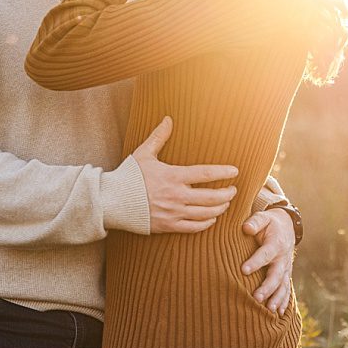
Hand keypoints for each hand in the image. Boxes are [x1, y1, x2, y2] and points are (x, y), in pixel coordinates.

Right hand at [133, 116, 238, 233]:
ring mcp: (173, 212)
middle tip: (234, 190)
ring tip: (225, 203)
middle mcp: (176, 196)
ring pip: (206, 214)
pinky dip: (206, 223)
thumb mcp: (144, 153)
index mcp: (173, 176)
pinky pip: (194, 228)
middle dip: (227, 194)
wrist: (112, 201)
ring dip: (220, 209)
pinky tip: (211, 219)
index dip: (223, 172)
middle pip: (212, 197)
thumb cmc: (128, 176)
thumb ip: (159, 137)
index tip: (235, 171)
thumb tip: (168, 118)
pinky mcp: (168, 226)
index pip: (205, 174)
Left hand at [241, 208, 295, 314]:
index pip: (265, 254)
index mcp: (275, 243)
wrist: (287, 227)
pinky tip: (279, 313)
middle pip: (276, 274)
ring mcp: (286, 267)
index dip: (255, 262)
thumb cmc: (269, 223)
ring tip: (269, 310)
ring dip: (277, 298)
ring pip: (283, 285)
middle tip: (256, 298)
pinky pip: (287, 289)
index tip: (243, 270)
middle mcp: (282, 258)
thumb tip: (246, 228)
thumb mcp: (263, 218)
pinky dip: (284, 301)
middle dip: (267, 287)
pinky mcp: (286, 274)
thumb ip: (255, 222)